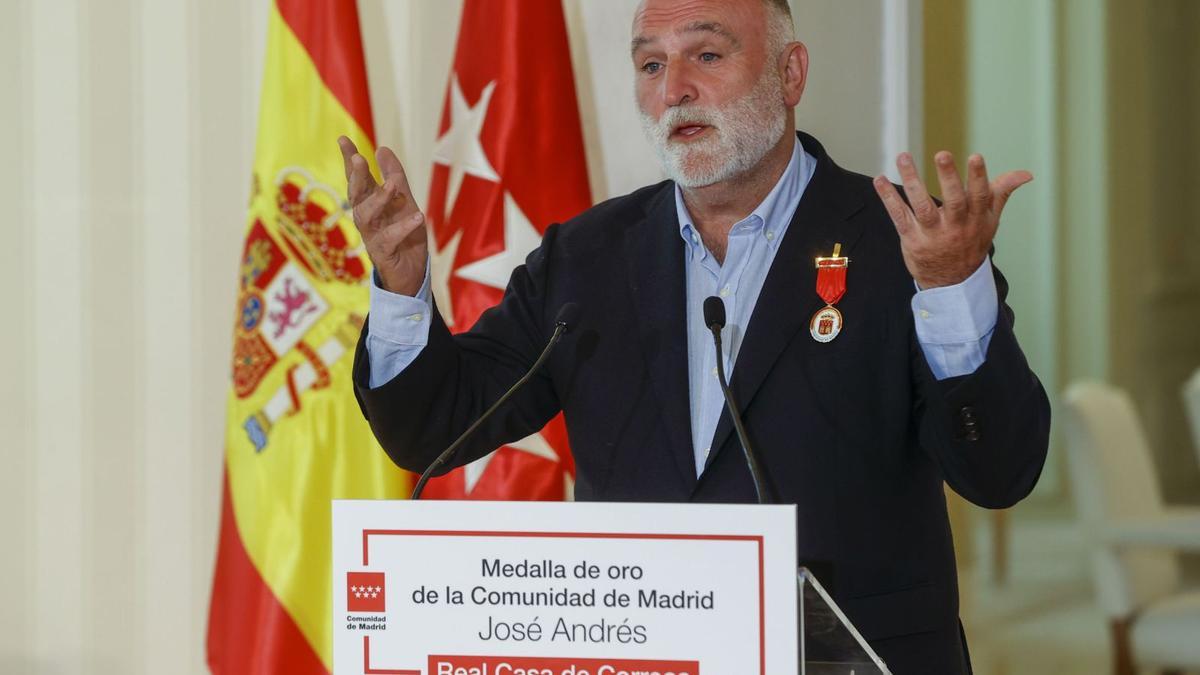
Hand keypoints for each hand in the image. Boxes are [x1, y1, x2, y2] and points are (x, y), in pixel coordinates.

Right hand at [337, 136, 427, 295]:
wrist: (412, 276)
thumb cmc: (405, 238)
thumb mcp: (404, 203)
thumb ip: (394, 177)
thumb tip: (382, 149)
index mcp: (371, 205)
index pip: (357, 179)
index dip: (350, 160)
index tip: (343, 139)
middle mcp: (367, 219)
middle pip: (357, 196)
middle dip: (357, 177)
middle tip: (359, 159)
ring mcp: (372, 237)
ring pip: (367, 217)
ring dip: (379, 200)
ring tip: (391, 185)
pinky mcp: (384, 255)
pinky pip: (390, 239)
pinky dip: (403, 228)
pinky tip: (418, 216)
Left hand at [873, 151, 1031, 288]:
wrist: (952, 281)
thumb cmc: (971, 242)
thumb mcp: (990, 219)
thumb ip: (1001, 192)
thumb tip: (1027, 173)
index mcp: (975, 219)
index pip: (979, 196)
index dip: (978, 177)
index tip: (976, 156)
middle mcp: (955, 227)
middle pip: (953, 201)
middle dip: (948, 178)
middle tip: (942, 154)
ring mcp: (932, 234)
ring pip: (922, 206)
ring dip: (912, 181)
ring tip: (904, 156)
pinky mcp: (911, 239)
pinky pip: (899, 216)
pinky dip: (888, 198)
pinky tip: (879, 179)